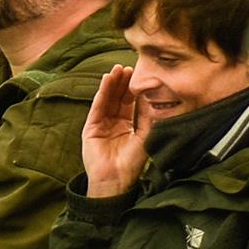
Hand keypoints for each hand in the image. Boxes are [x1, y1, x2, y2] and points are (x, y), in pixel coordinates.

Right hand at [81, 65, 149, 197]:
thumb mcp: (144, 140)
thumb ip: (149, 121)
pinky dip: (103, 92)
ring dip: (113, 83)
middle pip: (119, 98)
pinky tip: (108, 80)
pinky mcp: (91, 126)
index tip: (143, 76)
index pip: (132, 104)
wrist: (115, 181)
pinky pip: (98, 105)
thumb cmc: (131, 165)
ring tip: (118, 69)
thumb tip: (157, 102)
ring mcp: (102, 123)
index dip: (136, 90)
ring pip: (108, 99)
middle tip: (130, 67)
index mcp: (128, 126)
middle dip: (124, 83)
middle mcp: (114, 122)